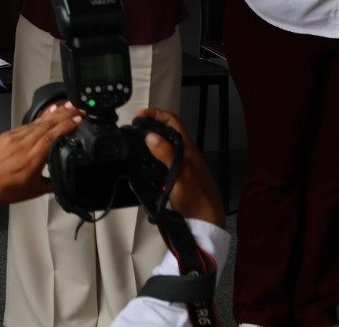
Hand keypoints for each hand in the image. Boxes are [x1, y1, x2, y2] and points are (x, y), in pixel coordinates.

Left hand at [0, 103, 82, 209]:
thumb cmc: (4, 190)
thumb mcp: (32, 192)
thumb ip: (51, 184)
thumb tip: (66, 180)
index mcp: (32, 159)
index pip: (52, 136)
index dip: (67, 126)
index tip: (80, 119)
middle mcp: (24, 144)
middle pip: (47, 125)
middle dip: (65, 115)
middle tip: (80, 109)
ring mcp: (15, 137)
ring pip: (38, 122)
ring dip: (54, 114)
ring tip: (68, 108)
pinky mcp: (8, 134)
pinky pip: (27, 124)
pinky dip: (40, 119)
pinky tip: (49, 114)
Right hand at [135, 107, 224, 226]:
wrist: (204, 223)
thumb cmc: (196, 198)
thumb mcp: (181, 175)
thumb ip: (167, 154)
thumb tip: (150, 135)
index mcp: (188, 149)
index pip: (173, 122)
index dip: (157, 114)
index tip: (139, 116)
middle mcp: (184, 155)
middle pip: (167, 133)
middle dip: (151, 126)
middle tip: (133, 130)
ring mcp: (180, 167)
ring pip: (163, 147)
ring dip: (150, 142)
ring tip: (133, 144)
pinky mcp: (175, 179)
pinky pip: (161, 162)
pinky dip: (150, 158)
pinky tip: (141, 164)